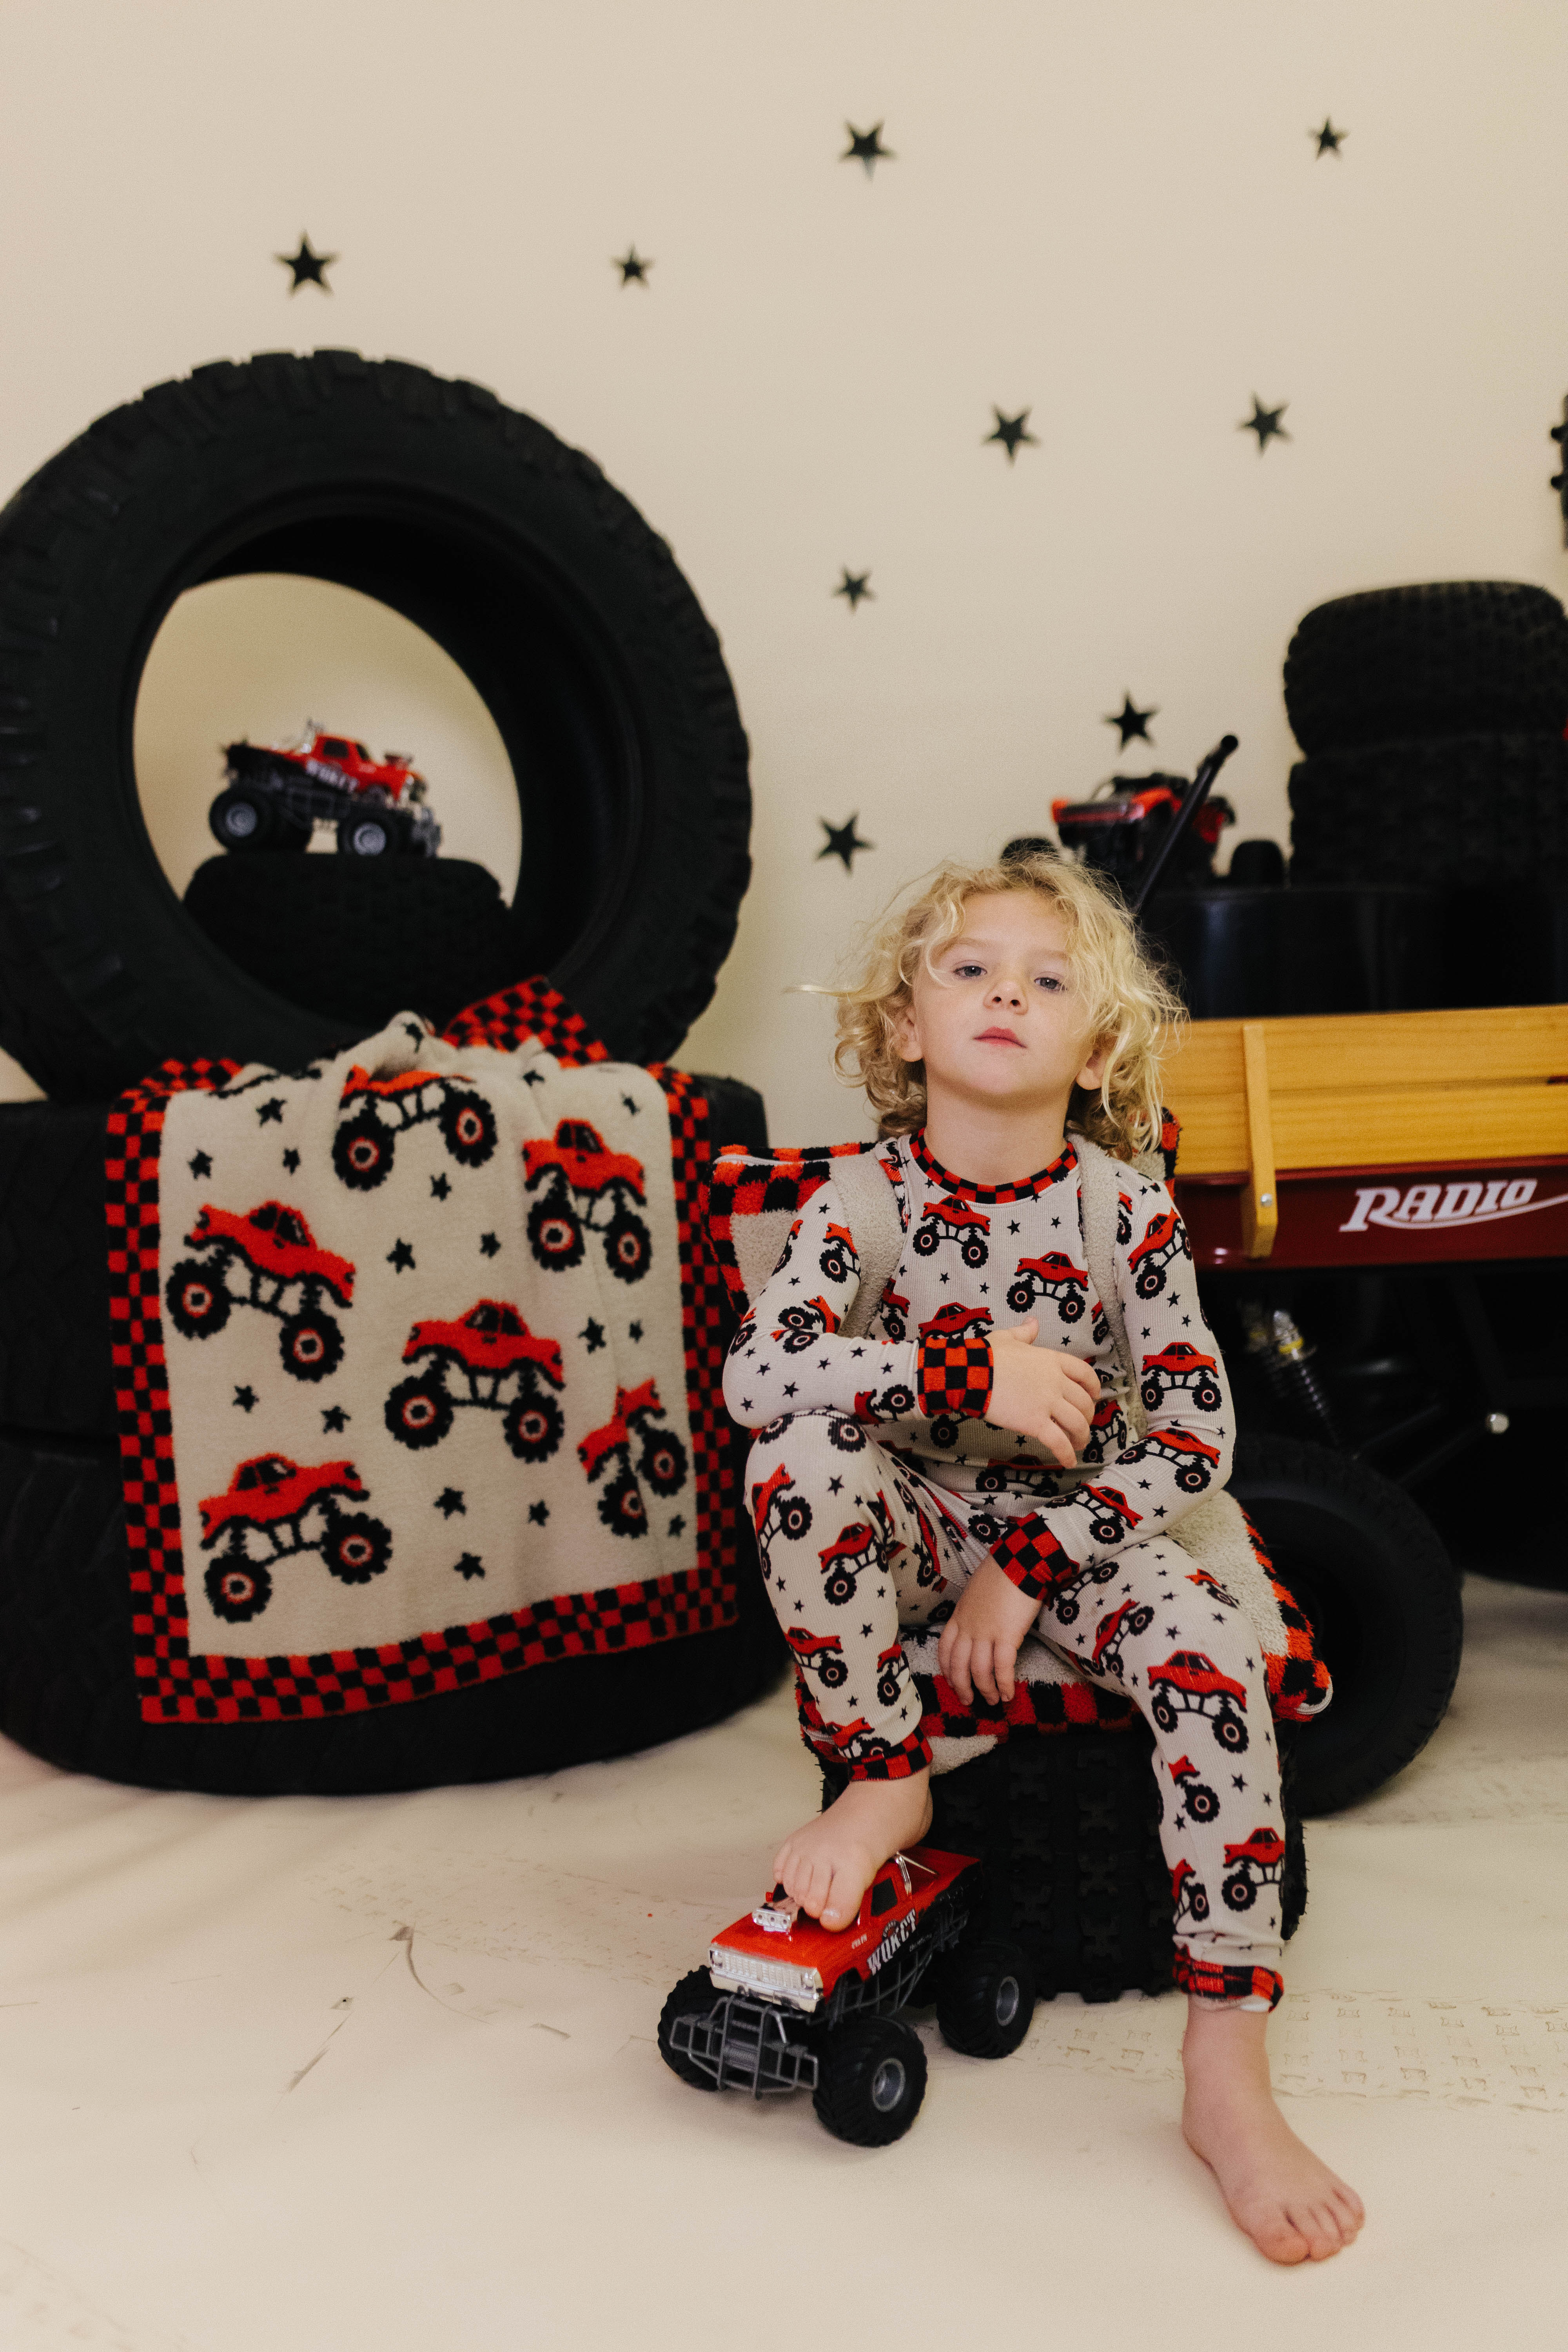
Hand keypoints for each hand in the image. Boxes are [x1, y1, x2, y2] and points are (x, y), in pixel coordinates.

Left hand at [938, 1557, 1041, 1707]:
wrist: (1019, 1562)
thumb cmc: (1001, 1572)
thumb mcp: (976, 1590)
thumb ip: (974, 1608)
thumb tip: (980, 1618)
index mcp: (959, 1616)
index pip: (945, 1648)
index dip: (947, 1669)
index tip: (951, 1681)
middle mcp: (968, 1627)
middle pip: (958, 1665)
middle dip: (962, 1687)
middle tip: (968, 1700)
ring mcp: (986, 1632)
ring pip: (979, 1671)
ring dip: (985, 1690)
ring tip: (992, 1701)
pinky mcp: (1007, 1636)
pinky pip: (1002, 1667)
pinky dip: (1004, 1684)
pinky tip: (1008, 1694)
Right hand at [986, 1317, 1100, 1465]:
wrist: (970, 1374)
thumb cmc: (986, 1356)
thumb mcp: (1008, 1338)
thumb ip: (1024, 1333)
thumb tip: (1032, 1322)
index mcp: (1052, 1361)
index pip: (1085, 1374)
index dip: (1093, 1387)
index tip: (1093, 1396)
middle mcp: (1055, 1382)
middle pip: (1083, 1403)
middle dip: (1087, 1417)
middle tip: (1082, 1425)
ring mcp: (1047, 1403)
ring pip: (1076, 1424)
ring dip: (1082, 1437)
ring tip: (1078, 1445)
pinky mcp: (1035, 1423)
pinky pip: (1058, 1442)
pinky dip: (1066, 1454)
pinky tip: (1068, 1462)